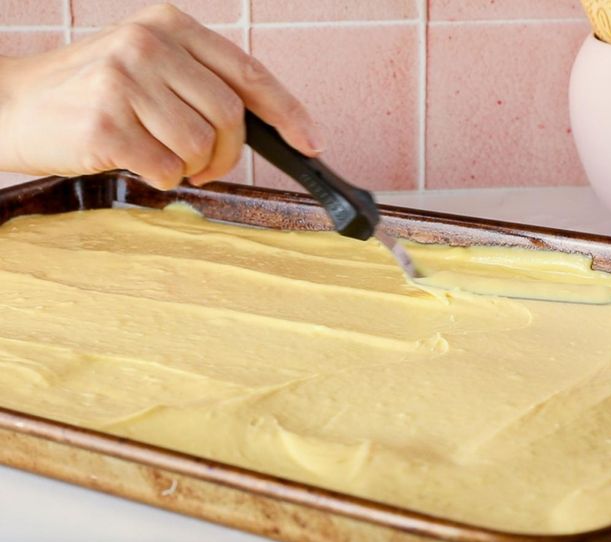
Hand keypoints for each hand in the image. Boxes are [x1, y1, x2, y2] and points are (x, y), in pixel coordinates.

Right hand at [0, 3, 322, 188]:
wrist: (16, 103)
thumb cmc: (90, 93)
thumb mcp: (145, 65)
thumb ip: (197, 80)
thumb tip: (262, 124)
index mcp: (169, 24)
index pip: (247, 71)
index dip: (287, 112)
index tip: (312, 142)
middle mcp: (150, 44)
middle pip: (230, 118)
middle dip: (226, 155)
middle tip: (203, 166)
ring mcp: (127, 80)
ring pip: (201, 148)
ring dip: (189, 169)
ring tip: (159, 156)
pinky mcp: (108, 122)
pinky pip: (167, 171)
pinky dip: (159, 179)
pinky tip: (134, 161)